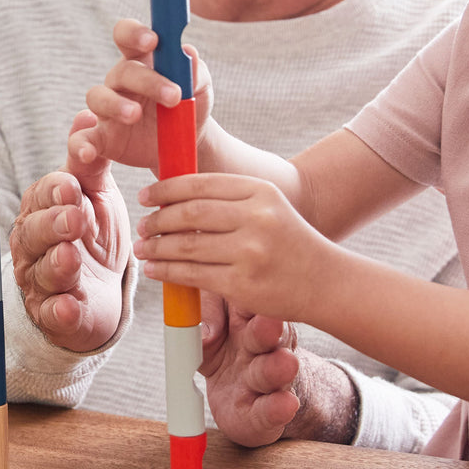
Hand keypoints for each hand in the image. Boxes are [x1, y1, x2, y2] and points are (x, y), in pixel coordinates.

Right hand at [10, 111, 130, 350]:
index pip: (42, 197)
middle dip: (53, 225)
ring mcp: (40, 282)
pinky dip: (61, 311)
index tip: (73, 186)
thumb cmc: (93, 233)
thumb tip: (88, 114)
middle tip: (75, 218)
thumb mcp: (96, 194)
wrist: (102, 289)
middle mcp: (33, 245)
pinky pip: (53, 314)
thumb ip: (90, 161)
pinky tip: (71, 307)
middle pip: (34, 234)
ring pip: (41, 272)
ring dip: (57, 265)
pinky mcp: (55, 316)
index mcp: (42, 210)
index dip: (56, 192)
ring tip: (71, 258)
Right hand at [72, 18, 212, 169]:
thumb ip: (196, 71)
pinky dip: (81, 146)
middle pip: (122, 71)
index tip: (152, 40)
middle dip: (147, 80)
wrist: (185, 144)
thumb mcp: (200, 88)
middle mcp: (120, 80)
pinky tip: (88, 153)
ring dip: (116, 105)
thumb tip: (188, 52)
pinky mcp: (102, 138)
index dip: (134, 33)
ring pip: (98, 97)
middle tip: (174, 96)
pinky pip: (82, 139)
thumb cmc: (190, 105)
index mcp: (142, 60)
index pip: (127, 35)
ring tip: (135, 115)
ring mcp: (107, 108)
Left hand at [134, 173, 335, 322]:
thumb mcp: (268, 207)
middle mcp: (256, 217)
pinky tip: (155, 269)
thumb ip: (229, 200)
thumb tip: (173, 198)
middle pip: (191, 213)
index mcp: (260, 191)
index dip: (167, 188)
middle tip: (142, 224)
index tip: (146, 195)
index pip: (201, 184)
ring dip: (157, 246)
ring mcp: (250, 251)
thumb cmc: (288, 242)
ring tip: (143, 248)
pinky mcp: (242, 284)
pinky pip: (193, 274)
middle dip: (158, 218)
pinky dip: (167, 270)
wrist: (325, 281)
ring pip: (187, 244)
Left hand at [200, 295, 300, 446]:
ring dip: (277, 368)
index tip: (244, 289)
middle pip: (268, 333)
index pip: (248, 300)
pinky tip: (285, 404)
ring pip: (273, 370)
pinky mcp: (266, 413)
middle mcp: (264, 343)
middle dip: (268, 329)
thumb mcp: (210, 322)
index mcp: (247, 315)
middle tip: (269, 324)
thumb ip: (206, 314)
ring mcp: (269, 377)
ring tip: (285, 365)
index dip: (247, 296)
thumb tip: (205, 333)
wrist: (244, 391)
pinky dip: (277, 407)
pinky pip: (271, 409)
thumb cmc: (227, 344)